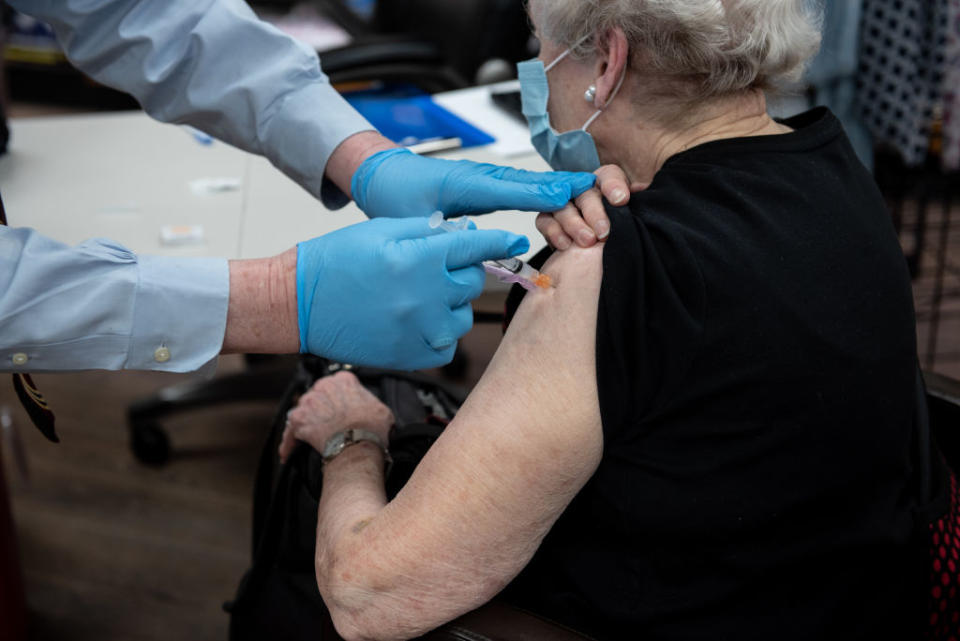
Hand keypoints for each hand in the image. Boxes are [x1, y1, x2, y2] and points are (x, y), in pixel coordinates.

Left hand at [279, 371, 393, 462]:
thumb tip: (372, 411)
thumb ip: (371, 403)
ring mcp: (308, 402)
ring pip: (302, 411)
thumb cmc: (372, 428)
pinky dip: (289, 444)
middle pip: (317, 396)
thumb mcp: (382, 409)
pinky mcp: (298, 420)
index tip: (339, 409)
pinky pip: (290, 432)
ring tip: (308, 439)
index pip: (336, 385)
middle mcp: (323, 385)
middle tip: (326, 424)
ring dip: (305, 423)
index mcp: (343, 380)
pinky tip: (288, 454)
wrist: (358, 445)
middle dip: (319, 409)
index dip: (338, 399)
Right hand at [297, 216, 528, 369]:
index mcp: (419, 259)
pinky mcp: (411, 356)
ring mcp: (420, 330)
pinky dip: (439, 333)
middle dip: (461, 271)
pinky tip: (417, 320)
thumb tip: (464, 231)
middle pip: (473, 282)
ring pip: (463, 315)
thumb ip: (427, 229)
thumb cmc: (335, 262)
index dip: (498, 242)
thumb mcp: (381, 230)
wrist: (298, 304)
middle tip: (435, 268)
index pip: (476, 246)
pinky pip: (447, 345)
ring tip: (420, 296)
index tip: (514, 242)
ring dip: (451, 304)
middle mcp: (425, 297)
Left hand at [351, 148, 596, 218]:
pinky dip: (543, 190)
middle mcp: (481, 177)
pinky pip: (520, 187)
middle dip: (566, 189)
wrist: (379, 176)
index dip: (546, 193)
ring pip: (529, 183)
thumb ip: (450, 235)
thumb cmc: (395, 197)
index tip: (575, 194)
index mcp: (466, 184)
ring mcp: (485, 178)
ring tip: (592, 191)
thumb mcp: (419, 222)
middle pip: (531, 182)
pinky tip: (561, 194)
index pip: (515, 189)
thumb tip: (481, 250)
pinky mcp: (485, 185)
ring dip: (559, 188)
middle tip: (599, 193)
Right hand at [535, 165, 646, 249]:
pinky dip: (553, 231)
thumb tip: (630, 196)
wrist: (599, 262)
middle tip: (603, 232)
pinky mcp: (551, 221)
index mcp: (607, 185)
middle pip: (584, 193)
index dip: (613, 185)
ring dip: (573, 224)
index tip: (621, 200)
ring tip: (587, 241)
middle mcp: (585, 192)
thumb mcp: (633, 216)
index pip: (609, 176)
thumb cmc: (618, 233)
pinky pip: (545, 220)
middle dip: (594, 212)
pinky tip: (565, 244)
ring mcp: (566, 205)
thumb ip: (630, 202)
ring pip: (562, 205)